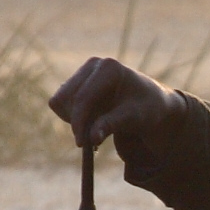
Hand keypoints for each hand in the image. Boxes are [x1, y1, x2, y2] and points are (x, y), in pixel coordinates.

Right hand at [46, 56, 183, 155]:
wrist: (150, 102)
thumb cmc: (146, 108)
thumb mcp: (134, 118)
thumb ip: (112, 124)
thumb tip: (91, 137)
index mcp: (109, 68)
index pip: (83, 97)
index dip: (79, 121)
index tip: (81, 144)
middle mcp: (93, 65)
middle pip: (66, 98)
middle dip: (76, 121)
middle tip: (89, 141)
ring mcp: (83, 72)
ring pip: (59, 101)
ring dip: (74, 119)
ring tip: (97, 127)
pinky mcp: (76, 82)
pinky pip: (61, 103)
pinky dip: (72, 117)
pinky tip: (92, 120)